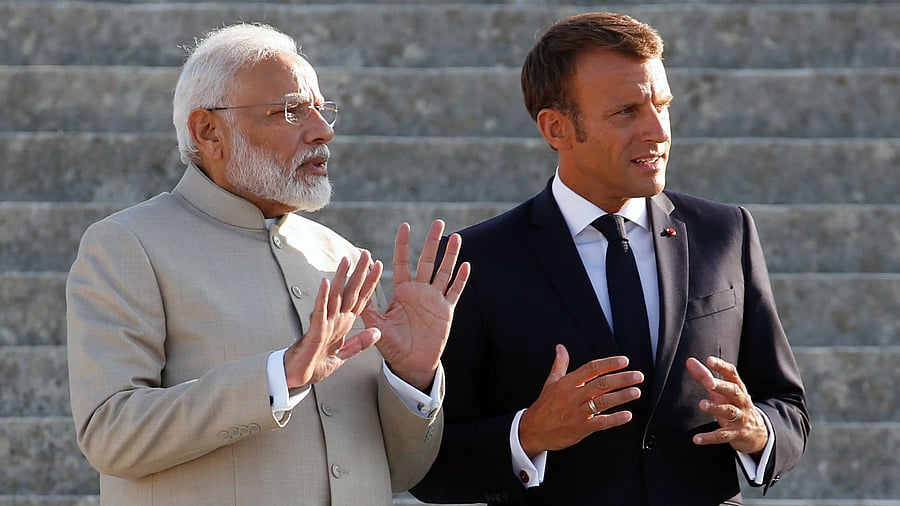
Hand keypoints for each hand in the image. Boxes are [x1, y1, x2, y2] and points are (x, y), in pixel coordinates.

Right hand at [283, 250, 382, 387]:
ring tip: (346, 260)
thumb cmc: (315, 365)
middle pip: (350, 292)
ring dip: (341, 278)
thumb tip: (377, 333)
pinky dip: (323, 297)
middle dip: (359, 273)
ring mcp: (325, 323)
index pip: (360, 299)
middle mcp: (335, 319)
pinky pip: (320, 312)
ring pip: (335, 297)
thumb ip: (359, 344)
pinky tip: (326, 283)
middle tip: (366, 253)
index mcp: (343, 324)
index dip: (370, 283)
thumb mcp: (342, 355)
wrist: (296, 378)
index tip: (378, 266)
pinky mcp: (315, 331)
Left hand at [362, 220, 469, 390]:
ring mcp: (434, 299)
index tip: (405, 226)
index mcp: (402, 292)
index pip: (403, 263)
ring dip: (449, 255)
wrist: (411, 363)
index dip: (404, 245)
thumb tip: (354, 290)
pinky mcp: (446, 311)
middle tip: (437, 222)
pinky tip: (465, 265)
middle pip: (427, 261)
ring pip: (444, 272)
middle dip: (432, 242)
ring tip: (455, 237)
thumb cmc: (392, 345)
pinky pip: (454, 292)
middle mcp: (419, 291)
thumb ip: (368, 309)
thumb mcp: (377, 326)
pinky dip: (460, 279)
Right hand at [518, 344, 643, 458]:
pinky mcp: (580, 428)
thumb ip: (560, 364)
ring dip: (622, 396)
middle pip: (601, 383)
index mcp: (567, 382)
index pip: (591, 368)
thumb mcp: (550, 382)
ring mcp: (577, 412)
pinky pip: (601, 422)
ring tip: (636, 391)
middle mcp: (573, 395)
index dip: (609, 363)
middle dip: (622, 379)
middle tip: (638, 376)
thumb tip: (560, 347)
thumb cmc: (544, 406)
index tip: (624, 361)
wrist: (532, 430)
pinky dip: (615, 419)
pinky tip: (627, 415)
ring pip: (603, 401)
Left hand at [686, 356, 768, 455]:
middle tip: (709, 382)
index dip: (721, 366)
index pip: (732, 374)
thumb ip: (705, 376)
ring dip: (716, 408)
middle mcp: (741, 402)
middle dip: (722, 386)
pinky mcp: (736, 434)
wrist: (758, 433)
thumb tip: (689, 361)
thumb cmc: (734, 406)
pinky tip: (697, 439)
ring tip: (702, 404)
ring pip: (729, 412)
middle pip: (733, 392)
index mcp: (738, 389)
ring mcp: (740, 419)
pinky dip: (709, 438)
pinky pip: (722, 436)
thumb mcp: (721, 392)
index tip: (709, 360)